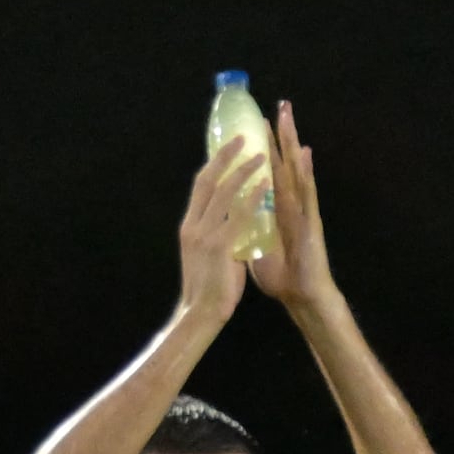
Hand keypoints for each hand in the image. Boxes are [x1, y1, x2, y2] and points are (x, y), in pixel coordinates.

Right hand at [174, 138, 264, 315]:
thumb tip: (228, 223)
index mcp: (189, 227)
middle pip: (208, 181)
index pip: (199, 187)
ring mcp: (204, 235)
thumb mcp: (204, 256)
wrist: (200, 314)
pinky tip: (265, 187)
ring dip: (243, 172)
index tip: (226, 147)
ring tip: (260, 156)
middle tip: (241, 138)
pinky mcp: (219, 246)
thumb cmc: (207, 289)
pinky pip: (238, 216)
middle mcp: (193, 225)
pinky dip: (252, 199)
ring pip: (224, 193)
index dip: (214, 164)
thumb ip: (215, 235)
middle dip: (225, 157)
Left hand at [242, 102, 340, 314]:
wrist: (302, 297)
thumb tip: (234, 225)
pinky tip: (304, 154)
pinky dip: (305, 173)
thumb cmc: (283, 276)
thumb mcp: (258, 247)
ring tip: (289, 119)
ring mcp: (302, 211)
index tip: (256, 125)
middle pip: (284, 163)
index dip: (264, 149)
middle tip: (280, 106)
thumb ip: (248, 232)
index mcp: (277, 210)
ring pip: (296, 170)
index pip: (270, 172)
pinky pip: (307, 194)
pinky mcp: (310, 223)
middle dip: (281, 136)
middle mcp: (291, 205)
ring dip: (292, 144)